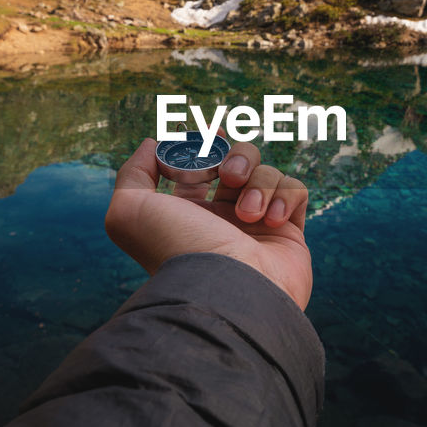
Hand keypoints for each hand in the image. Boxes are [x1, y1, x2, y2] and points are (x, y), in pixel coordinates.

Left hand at [105, 138, 312, 309]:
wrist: (228, 291)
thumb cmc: (178, 249)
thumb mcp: (131, 210)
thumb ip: (133, 172)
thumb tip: (152, 145)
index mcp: (189, 213)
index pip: (199, 169)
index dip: (204, 147)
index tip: (209, 135)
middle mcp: (224, 218)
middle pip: (238, 161)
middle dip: (236, 156)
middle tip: (229, 175)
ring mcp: (258, 226)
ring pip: (266, 173)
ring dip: (259, 183)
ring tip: (248, 214)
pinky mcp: (289, 233)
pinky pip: (295, 190)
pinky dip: (284, 196)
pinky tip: (271, 220)